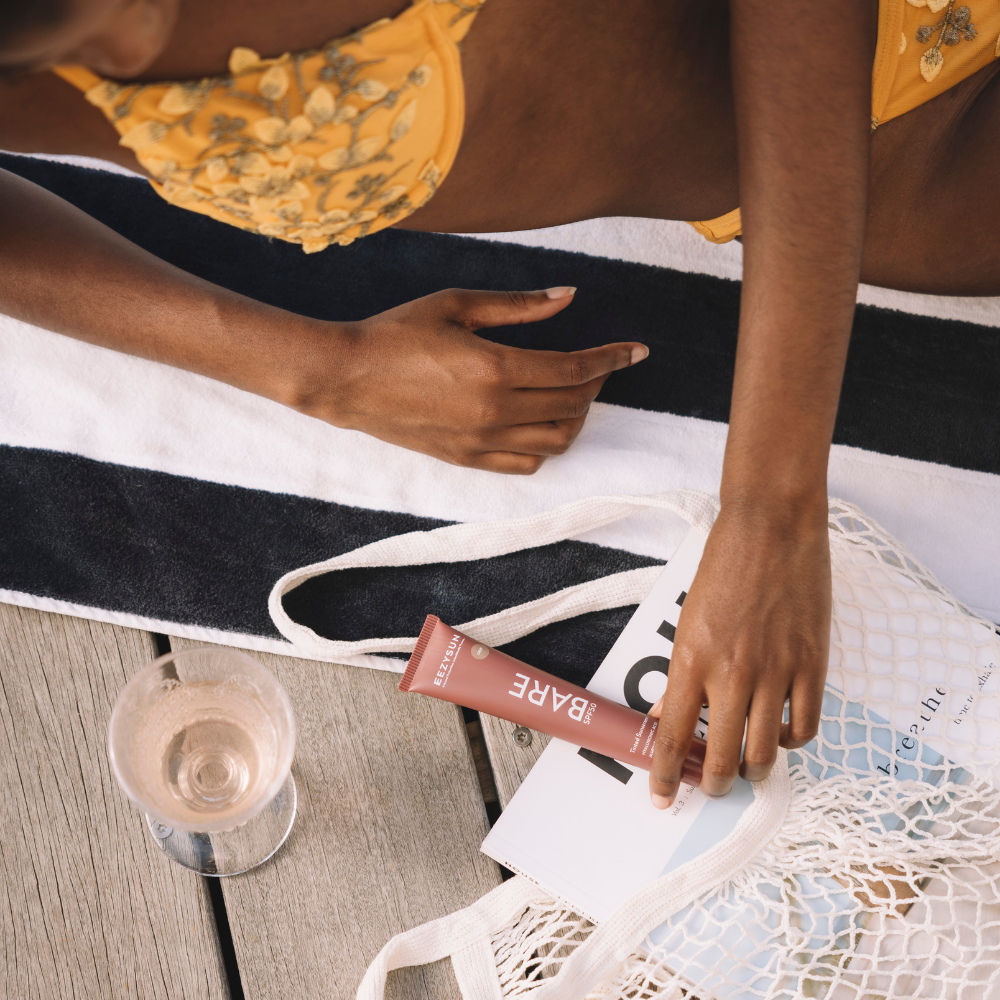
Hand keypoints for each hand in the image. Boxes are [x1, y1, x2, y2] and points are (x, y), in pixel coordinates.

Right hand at [289, 287, 647, 473]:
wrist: (346, 378)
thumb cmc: (397, 331)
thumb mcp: (457, 304)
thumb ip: (519, 306)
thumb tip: (569, 297)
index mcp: (495, 368)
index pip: (575, 369)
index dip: (612, 358)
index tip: (637, 349)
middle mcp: (494, 412)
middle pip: (572, 405)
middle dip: (595, 383)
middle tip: (596, 363)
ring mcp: (481, 441)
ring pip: (556, 440)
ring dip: (575, 416)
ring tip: (570, 393)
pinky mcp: (466, 459)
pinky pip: (525, 462)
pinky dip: (545, 444)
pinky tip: (540, 420)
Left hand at [649, 496, 830, 806]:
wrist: (770, 526)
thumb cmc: (723, 567)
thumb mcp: (688, 619)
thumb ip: (681, 673)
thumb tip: (666, 716)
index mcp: (690, 659)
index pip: (670, 736)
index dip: (663, 776)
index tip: (662, 799)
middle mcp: (731, 673)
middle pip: (720, 757)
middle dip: (712, 783)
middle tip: (710, 784)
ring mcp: (775, 672)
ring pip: (764, 753)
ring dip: (751, 769)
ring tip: (744, 763)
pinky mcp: (812, 665)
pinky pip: (804, 728)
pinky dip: (789, 742)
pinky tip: (778, 731)